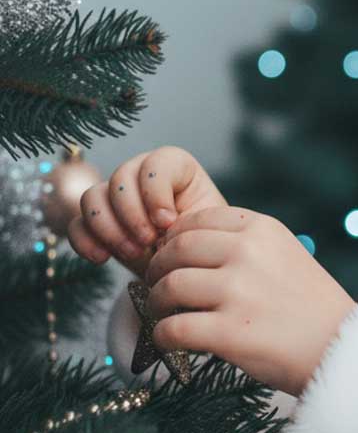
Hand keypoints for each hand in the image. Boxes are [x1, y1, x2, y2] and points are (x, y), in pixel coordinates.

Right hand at [67, 146, 227, 279]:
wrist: (188, 269)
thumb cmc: (203, 243)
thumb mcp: (206, 228)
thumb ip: (189, 219)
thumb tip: (162, 224)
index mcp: (176, 168)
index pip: (156, 163)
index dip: (156, 192)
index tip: (168, 222)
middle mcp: (141, 175)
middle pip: (120, 178)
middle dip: (132, 214)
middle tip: (148, 242)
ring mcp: (115, 197)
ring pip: (92, 197)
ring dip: (109, 228)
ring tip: (133, 253)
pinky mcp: (97, 223)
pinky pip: (76, 224)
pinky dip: (85, 241)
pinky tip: (102, 258)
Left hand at [143, 205, 357, 396]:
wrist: (343, 348)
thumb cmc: (312, 307)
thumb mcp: (287, 255)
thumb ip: (246, 245)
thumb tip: (185, 246)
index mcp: (263, 229)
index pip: (197, 220)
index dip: (175, 239)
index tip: (172, 256)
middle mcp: (248, 253)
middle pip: (176, 250)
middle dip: (158, 269)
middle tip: (157, 286)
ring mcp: (238, 292)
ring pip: (169, 287)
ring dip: (157, 303)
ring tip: (164, 314)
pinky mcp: (229, 332)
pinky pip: (172, 329)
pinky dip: (163, 336)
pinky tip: (170, 341)